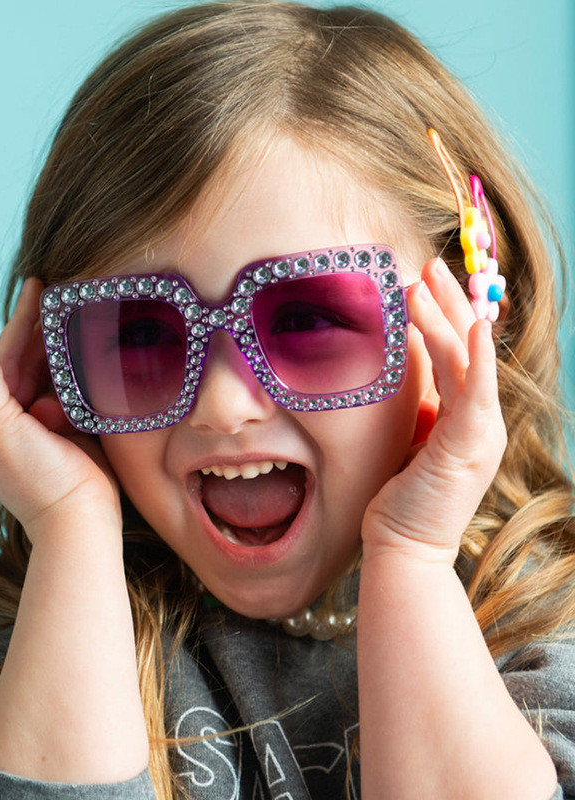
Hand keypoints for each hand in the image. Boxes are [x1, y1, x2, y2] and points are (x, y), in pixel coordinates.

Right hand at [0, 279, 121, 537]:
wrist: (81, 525)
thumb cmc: (88, 490)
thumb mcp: (75, 435)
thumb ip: (65, 403)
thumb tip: (70, 372)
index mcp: (7, 437)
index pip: (22, 379)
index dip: (39, 345)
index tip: (53, 315)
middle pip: (12, 365)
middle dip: (31, 326)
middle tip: (45, 287)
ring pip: (4, 362)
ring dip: (22, 322)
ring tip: (38, 286)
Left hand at [362, 258, 506, 563]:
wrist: (404, 547)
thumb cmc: (401, 498)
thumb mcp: (413, 445)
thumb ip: (421, 413)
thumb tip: (412, 386)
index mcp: (466, 418)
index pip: (458, 356)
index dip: (444, 317)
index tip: (424, 285)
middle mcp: (480, 421)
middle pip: (465, 349)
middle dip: (446, 304)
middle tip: (427, 265)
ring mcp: (480, 433)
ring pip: (464, 362)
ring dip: (446, 317)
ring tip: (426, 280)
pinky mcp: (470, 447)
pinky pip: (476, 394)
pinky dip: (477, 359)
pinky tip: (474, 326)